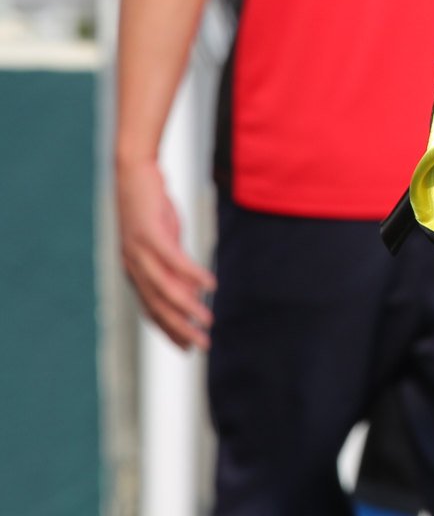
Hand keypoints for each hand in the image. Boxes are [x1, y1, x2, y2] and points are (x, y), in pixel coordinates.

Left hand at [115, 156, 214, 349]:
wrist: (134, 174)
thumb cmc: (152, 208)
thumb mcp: (166, 241)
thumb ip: (175, 267)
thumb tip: (194, 291)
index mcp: (135, 271)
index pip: (152, 310)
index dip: (169, 330)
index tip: (187, 348)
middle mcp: (134, 266)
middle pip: (158, 306)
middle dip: (180, 328)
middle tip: (201, 345)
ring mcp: (139, 252)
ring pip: (165, 289)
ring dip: (187, 307)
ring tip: (207, 321)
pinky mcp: (151, 234)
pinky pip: (175, 260)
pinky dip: (193, 275)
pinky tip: (211, 285)